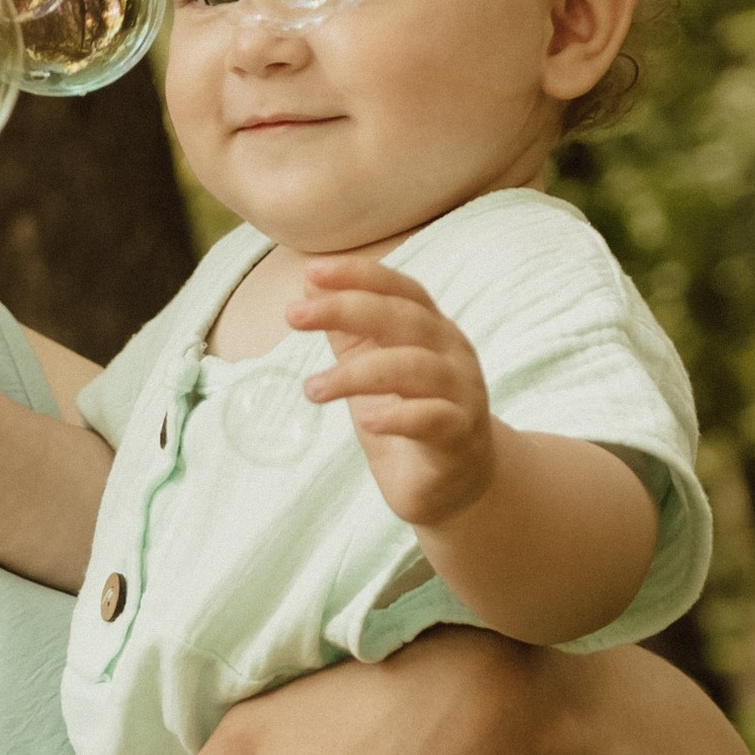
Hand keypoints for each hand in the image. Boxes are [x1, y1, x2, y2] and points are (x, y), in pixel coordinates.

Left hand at [289, 256, 493, 528]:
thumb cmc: (409, 416)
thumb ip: (348, 331)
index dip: (360, 275)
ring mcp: (461, 393)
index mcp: (431, 330)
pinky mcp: (460, 436)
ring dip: (355, 373)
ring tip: (311, 388)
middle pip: (404, 318)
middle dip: (346, 309)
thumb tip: (310, 286)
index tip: (311, 272)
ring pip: (413, 367)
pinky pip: (433, 418)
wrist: (455, 482)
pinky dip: (398, 417)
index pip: (400, 290)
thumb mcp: (370, 370)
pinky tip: (367, 420)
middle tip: (293, 316)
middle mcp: (452, 353)